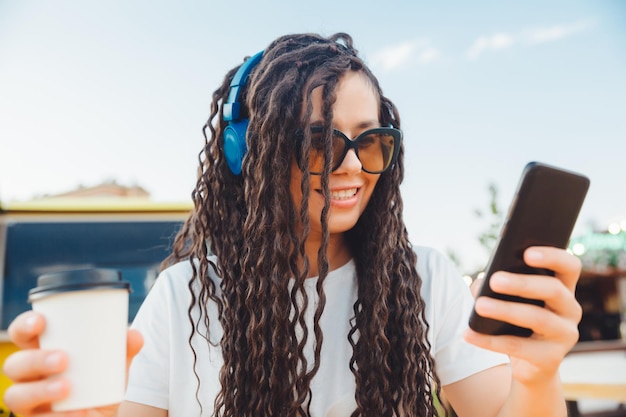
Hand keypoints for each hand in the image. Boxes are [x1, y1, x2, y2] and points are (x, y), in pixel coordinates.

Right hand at [3, 311, 142, 416]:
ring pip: (16, 395)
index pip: (24, 335)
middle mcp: (30, 376)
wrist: (102, 415)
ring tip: (66, 387)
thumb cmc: (100, 383)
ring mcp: (30, 401)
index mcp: (44, 351)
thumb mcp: (114, 366)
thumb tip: (134, 335)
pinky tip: (72, 415)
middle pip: (14, 364)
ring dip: (40, 389)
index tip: (40, 321)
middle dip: (35, 359)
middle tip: (64, 359)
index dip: (24, 326)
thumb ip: (124, 349)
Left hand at [464, 246, 582, 384]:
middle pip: (553, 289)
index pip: (569, 265)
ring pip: (538, 318)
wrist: (527, 364)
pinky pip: (519, 347)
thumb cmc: (515, 320)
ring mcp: (565, 335)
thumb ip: (496, 285)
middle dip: (522, 283)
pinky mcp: (551, 358)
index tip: (526, 253)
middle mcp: (570, 309)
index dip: (552, 256)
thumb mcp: (507, 298)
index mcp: (563, 287)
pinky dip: (490, 341)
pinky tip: (469, 334)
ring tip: (479, 306)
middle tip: (494, 280)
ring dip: (506, 310)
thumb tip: (481, 284)